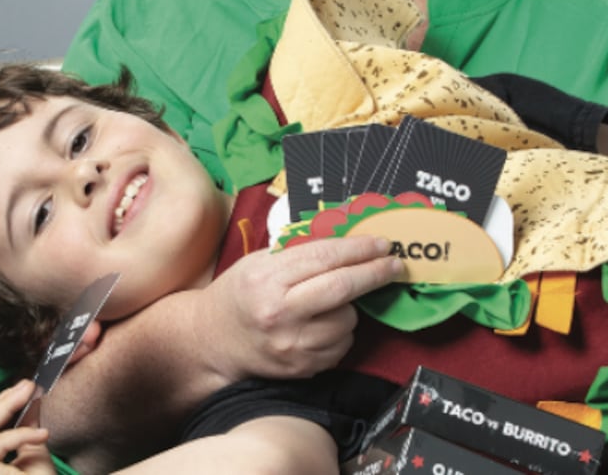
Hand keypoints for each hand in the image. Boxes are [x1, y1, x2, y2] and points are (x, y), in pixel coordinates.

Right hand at [0, 380, 55, 474]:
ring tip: (30, 395)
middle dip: (4, 400)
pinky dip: (18, 436)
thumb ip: (29, 433)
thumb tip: (32, 405)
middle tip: (27, 385)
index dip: (5, 405)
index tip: (26, 390)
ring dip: (8, 409)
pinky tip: (40, 434)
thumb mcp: (35, 459)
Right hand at [199, 233, 401, 381]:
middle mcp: (279, 313)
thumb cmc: (239, 293)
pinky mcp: (302, 367)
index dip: (358, 249)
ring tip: (330, 302)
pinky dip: (340, 331)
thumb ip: (298, 252)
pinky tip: (322, 324)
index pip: (323, 258)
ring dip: (350, 307)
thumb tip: (346, 241)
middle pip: (342, 289)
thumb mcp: (259, 262)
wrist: (213, 340)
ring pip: (347, 320)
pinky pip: (342, 345)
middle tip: (394, 264)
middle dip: (374, 273)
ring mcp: (292, 345)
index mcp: (266, 279)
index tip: (381, 243)